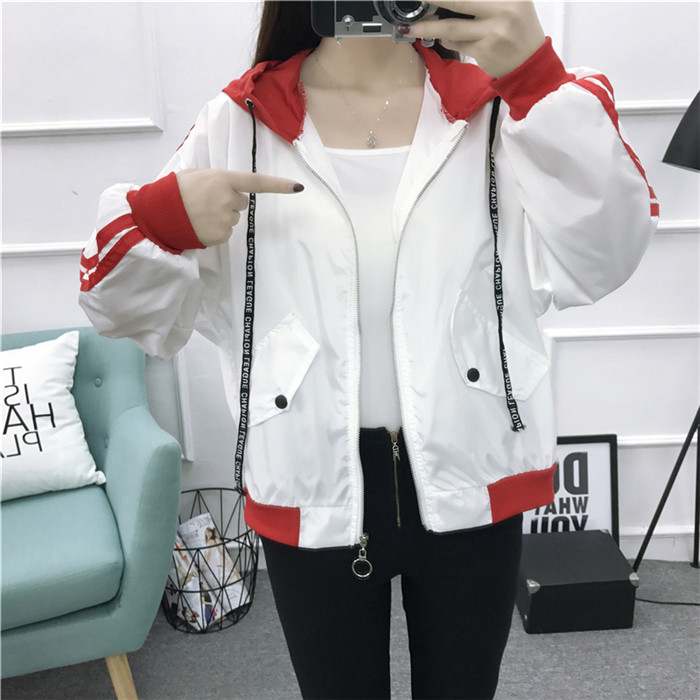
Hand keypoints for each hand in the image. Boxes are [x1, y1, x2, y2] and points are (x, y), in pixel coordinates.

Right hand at [176, 169, 303, 246]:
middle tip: (205, 201)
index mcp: (222, 179)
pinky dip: (215, 230)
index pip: (257, 182)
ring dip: (220, 217)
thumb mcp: (197, 176)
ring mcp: (224, 219)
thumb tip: (232, 191)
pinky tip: (200, 225)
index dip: (279, 185)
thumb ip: (218, 181)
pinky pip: (226, 233)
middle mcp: (227, 199)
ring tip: (199, 213)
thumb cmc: (175, 190)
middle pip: (241, 203)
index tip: (298, 187)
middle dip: (228, 202)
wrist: (158, 213)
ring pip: (232, 219)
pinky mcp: (220, 236)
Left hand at [402, 1, 545, 78]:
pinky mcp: (483, 51)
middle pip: (459, 1)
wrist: (530, 64)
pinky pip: (457, 43)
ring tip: (410, 27)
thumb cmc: (518, 29)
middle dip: (434, 0)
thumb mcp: (512, 3)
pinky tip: (443, 37)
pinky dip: (446, 39)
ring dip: (428, 26)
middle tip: (416, 0)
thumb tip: (450, 3)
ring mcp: (492, 31)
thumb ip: (486, 0)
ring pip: (451, 27)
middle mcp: (502, 9)